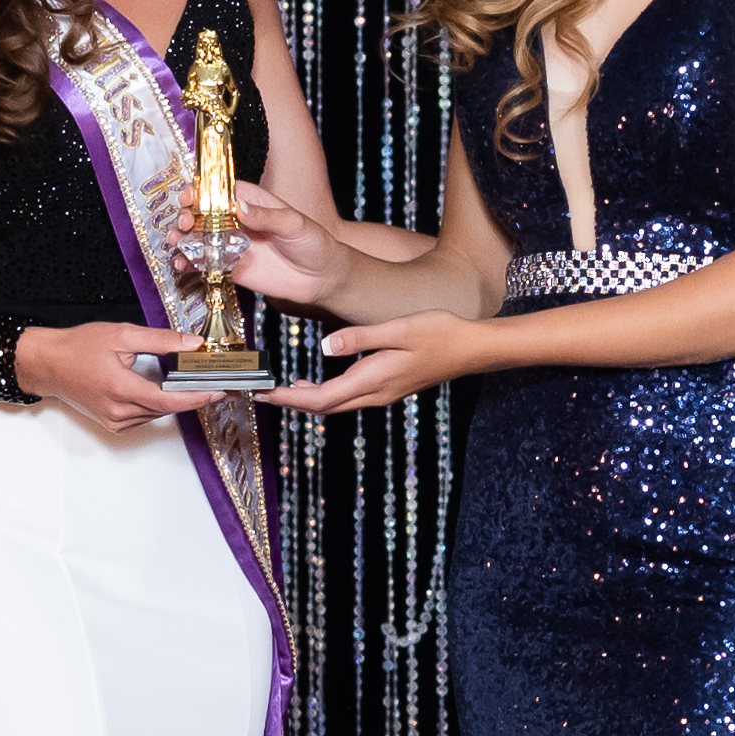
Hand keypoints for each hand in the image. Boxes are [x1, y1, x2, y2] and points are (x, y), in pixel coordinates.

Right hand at [15, 322, 211, 431]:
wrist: (47, 364)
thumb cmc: (77, 347)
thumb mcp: (121, 335)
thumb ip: (160, 340)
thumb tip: (191, 344)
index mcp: (120, 388)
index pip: (168, 400)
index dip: (196, 398)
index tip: (217, 391)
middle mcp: (117, 410)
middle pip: (166, 409)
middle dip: (190, 397)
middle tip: (210, 382)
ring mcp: (113, 420)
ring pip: (156, 414)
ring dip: (173, 401)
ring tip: (187, 383)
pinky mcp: (111, 424)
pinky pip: (143, 418)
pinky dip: (155, 405)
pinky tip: (158, 390)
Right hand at [175, 181, 348, 309]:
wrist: (323, 278)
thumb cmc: (314, 243)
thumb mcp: (294, 224)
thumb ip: (266, 216)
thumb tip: (239, 207)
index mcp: (251, 201)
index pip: (218, 189)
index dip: (199, 191)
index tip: (187, 197)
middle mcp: (237, 220)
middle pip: (202, 212)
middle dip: (187, 215)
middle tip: (184, 224)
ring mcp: (232, 243)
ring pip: (199, 237)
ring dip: (182, 238)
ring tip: (176, 243)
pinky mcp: (231, 266)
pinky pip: (205, 262)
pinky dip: (190, 262)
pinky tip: (182, 264)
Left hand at [274, 310, 493, 414]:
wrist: (472, 349)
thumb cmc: (439, 333)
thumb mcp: (397, 329)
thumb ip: (359, 338)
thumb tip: (324, 347)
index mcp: (373, 379)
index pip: (321, 397)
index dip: (289, 398)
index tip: (264, 393)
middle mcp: (375, 393)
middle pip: (324, 406)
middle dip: (291, 402)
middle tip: (261, 393)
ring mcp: (383, 394)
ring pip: (336, 404)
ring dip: (307, 399)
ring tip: (281, 390)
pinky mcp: (389, 388)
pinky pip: (349, 398)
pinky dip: (326, 394)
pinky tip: (315, 383)